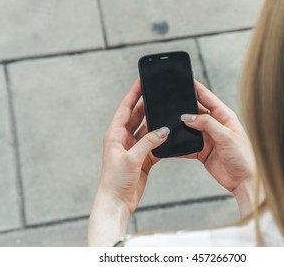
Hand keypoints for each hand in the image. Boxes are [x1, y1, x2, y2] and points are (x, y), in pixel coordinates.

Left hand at [88, 78, 168, 245]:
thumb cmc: (115, 181)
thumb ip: (148, 143)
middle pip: (137, 117)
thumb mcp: (132, 159)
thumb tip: (163, 130)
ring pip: (147, 131)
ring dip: (156, 125)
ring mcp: (133, 149)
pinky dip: (160, 142)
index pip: (125, 108)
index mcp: (115, 134)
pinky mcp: (141, 159)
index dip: (133, 94)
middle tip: (158, 94)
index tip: (141, 81)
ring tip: (167, 114)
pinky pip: (153, 145)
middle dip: (147, 106)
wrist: (116, 202)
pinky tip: (169, 137)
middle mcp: (123, 139)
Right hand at [180, 81, 256, 216]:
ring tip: (169, 124)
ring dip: (181, 127)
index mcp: (225, 117)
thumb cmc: (244, 157)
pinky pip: (187, 145)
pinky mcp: (203, 151)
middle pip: (196, 112)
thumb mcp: (226, 137)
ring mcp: (208, 138)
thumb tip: (188, 117)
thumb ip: (207, 124)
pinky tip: (173, 143)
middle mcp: (216, 125)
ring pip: (190, 128)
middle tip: (170, 105)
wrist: (244, 181)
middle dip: (184, 109)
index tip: (185, 81)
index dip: (196, 88)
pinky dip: (180, 145)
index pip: (208, 98)